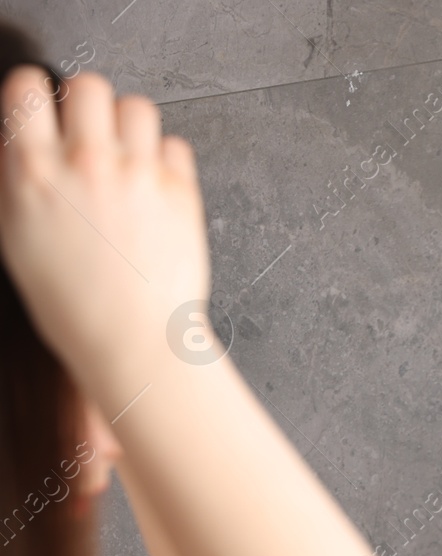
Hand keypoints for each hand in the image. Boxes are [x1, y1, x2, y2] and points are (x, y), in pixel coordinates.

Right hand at [0, 66, 210, 383]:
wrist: (133, 341)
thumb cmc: (74, 304)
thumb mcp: (17, 237)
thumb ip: (17, 178)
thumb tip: (18, 140)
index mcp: (35, 175)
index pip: (27, 89)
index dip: (35, 95)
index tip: (42, 108)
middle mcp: (88, 165)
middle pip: (89, 86)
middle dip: (86, 105)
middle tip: (88, 133)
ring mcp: (139, 175)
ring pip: (137, 106)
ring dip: (128, 125)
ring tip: (124, 156)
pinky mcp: (181, 191)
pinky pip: (175, 145)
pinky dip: (165, 158)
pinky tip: (153, 184)